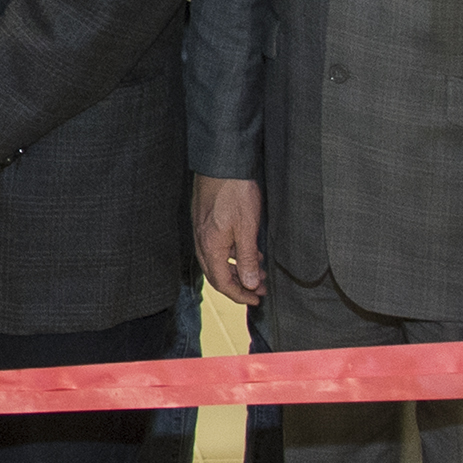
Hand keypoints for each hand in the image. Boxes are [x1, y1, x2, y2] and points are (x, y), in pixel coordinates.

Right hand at [194, 177, 266, 308]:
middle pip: (217, 275)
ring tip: (259, 271)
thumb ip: (248, 258)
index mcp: (211, 247)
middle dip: (239, 285)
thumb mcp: (247, 228)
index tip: (256, 299)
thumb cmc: (234, 192)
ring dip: (237, 270)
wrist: (221, 163)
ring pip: (217, 261)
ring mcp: (202, 231)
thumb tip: (250, 284)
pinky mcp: (206, 221)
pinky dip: (232, 255)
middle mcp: (202, 242)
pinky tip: (248, 251)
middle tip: (260, 289)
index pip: (222, 283)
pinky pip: (217, 247)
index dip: (240, 295)